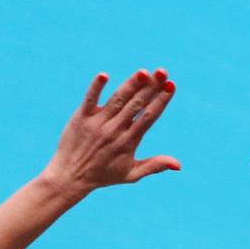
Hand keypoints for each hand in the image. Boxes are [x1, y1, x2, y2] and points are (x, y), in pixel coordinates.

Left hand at [40, 69, 178, 197]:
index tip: (171, 86)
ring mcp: (97, 123)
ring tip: (143, 71)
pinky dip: (96, 87)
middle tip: (163, 72)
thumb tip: (179, 165)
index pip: (149, 116)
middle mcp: (114, 130)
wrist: (70, 177)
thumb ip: (155, 166)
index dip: (161, 100)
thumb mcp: (132, 174)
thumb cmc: (104, 175)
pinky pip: (89, 99)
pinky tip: (104, 75)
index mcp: (128, 141)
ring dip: (131, 84)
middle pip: (136, 104)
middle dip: (151, 87)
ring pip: (117, 99)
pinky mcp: (81, 118)